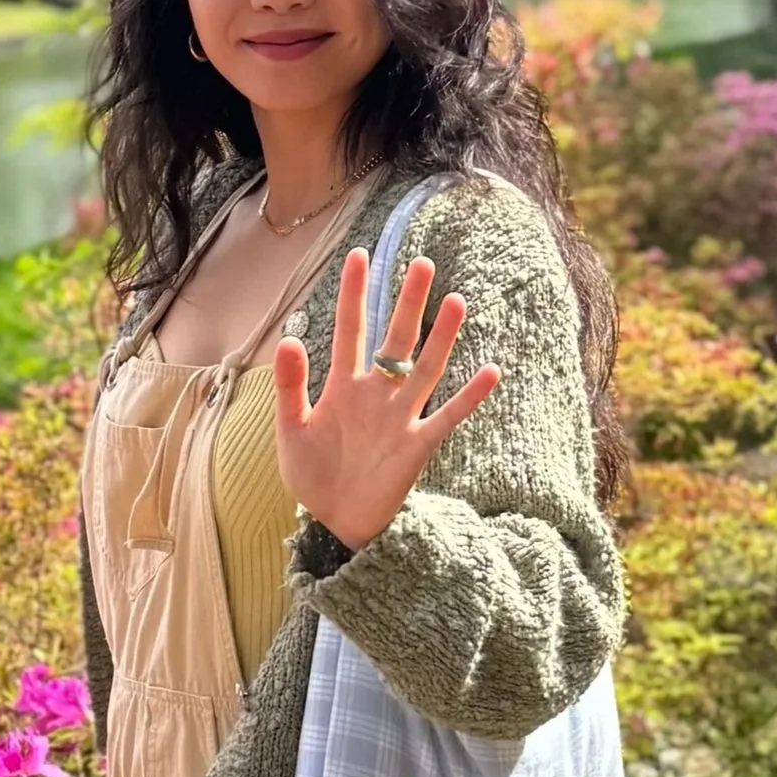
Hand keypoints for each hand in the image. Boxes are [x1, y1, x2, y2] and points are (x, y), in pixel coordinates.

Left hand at [271, 249, 501, 551]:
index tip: (360, 255)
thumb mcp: (291, 429)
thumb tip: (287, 339)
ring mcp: (400, 418)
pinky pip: (447, 418)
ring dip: (441, 338)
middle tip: (421, 263)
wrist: (334, 521)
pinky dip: (467, 398)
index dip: (355, 295)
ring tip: (456, 301)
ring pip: (425, 369)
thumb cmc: (312, 474)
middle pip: (396, 340)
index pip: (351, 330)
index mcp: (343, 386)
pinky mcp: (417, 446)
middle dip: (407, 303)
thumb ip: (289, 387)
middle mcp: (376, 394)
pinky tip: (489, 373)